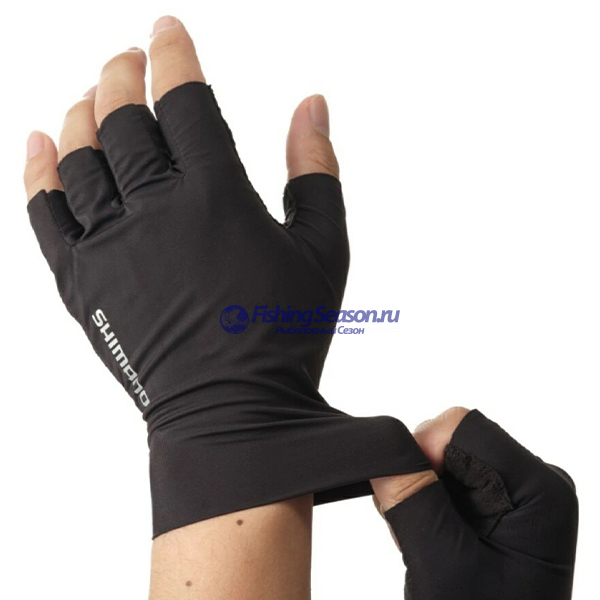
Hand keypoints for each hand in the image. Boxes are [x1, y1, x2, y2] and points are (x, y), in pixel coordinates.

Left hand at [24, 15, 429, 538]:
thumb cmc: (284, 334)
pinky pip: (48, 213)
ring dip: (84, 113)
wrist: (232, 416)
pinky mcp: (83, 282)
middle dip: (123, 75)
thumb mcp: (324, 250)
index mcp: (217, 197)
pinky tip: (43, 142)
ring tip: (92, 93)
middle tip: (128, 56)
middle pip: (123, 118)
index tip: (169, 31)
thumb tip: (312, 105)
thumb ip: (315, 170)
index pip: (185, 102)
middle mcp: (156, 211)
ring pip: (81, 157)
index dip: (176, 57)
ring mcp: (111, 247)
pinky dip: (40, 172)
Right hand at [372, 408, 577, 599]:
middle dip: (422, 473)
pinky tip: (434, 536)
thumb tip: (385, 448)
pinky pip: (453, 473)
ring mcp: (521, 490)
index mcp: (540, 490)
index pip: (465, 426)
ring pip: (449, 454)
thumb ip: (412, 499)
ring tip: (427, 540)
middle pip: (456, 438)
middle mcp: (537, 481)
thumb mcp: (442, 565)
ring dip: (423, 489)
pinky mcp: (504, 500)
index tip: (408, 491)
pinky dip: (430, 498)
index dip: (425, 449)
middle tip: (417, 529)